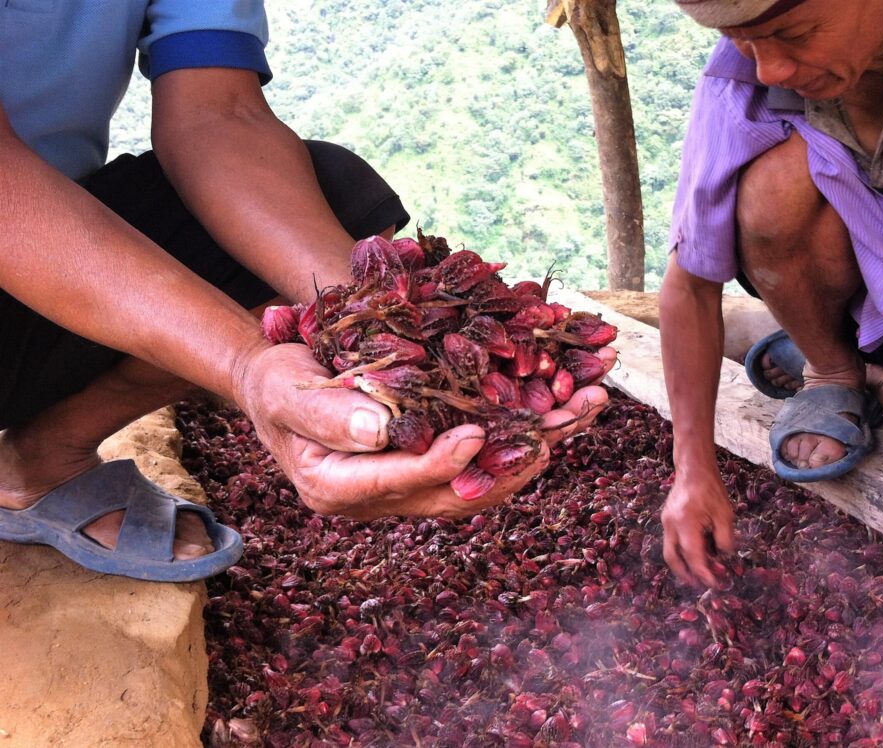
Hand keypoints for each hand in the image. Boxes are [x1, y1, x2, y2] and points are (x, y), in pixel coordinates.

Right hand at [233, 343, 616, 519]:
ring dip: (532, 451)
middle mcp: (377, 499)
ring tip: (579, 414)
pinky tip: (553, 418)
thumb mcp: (286, 390)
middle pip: (454, 492)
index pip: (398, 481)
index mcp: (337, 487)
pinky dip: (517, 444)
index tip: (476, 433)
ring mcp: (404, 490)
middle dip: (514, 460)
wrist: (280, 386)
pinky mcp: (424, 471)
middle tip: (562, 424)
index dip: (440, 461)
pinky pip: (478, 468)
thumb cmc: (277, 383)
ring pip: (478, 484)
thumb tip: (380, 431)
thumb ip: (327, 413)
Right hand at [661, 468, 734, 586]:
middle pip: (672, 558)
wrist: (693, 468)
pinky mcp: (667, 518)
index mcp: (685, 523)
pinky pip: (672, 541)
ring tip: (697, 573)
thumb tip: (723, 557)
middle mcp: (671, 525)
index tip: (715, 584)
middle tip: (700, 584)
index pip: (693, 556)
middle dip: (685, 574)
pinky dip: (682, 551)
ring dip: (682, 564)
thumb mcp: (725, 514)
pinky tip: (695, 553)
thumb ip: (725, 539)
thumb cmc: (711, 489)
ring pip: (670, 550)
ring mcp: (666, 522)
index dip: (703, 573)